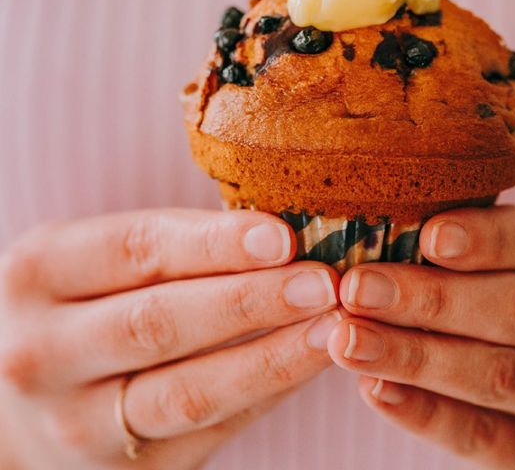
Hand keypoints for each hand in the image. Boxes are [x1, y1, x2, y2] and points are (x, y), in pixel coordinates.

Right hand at [0, 209, 340, 468]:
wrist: (18, 399)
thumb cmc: (82, 302)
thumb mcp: (95, 258)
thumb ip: (172, 245)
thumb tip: (282, 235)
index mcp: (39, 273)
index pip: (137, 250)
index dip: (216, 244)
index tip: (283, 237)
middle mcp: (43, 351)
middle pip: (160, 322)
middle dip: (251, 301)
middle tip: (322, 282)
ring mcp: (74, 422)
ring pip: (186, 391)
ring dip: (270, 358)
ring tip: (330, 328)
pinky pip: (205, 432)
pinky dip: (263, 395)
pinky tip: (305, 363)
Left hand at [327, 206, 514, 469]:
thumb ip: (494, 241)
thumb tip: (392, 221)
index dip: (487, 238)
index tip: (427, 236)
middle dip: (433, 299)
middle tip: (358, 286)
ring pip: (498, 375)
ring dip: (414, 356)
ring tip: (348, 337)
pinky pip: (485, 437)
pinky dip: (425, 412)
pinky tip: (375, 388)